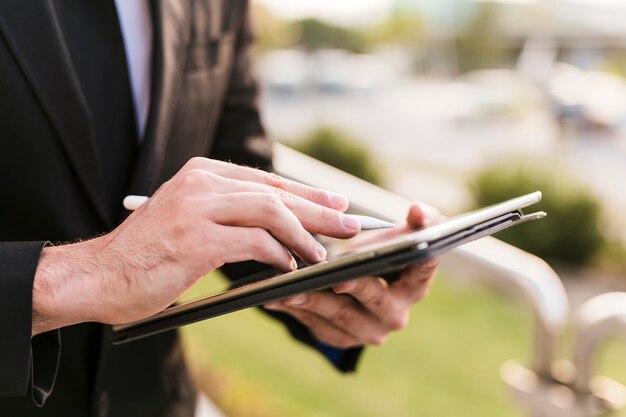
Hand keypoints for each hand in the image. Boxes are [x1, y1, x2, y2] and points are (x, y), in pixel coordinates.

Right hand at [32, 157, 361, 334]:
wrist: (98, 275)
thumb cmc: (147, 254)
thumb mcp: (188, 219)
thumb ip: (227, 213)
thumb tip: (279, 224)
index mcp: (202, 174)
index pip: (267, 180)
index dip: (307, 194)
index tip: (336, 204)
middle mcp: (201, 183)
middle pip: (276, 191)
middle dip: (319, 208)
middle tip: (350, 223)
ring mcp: (198, 208)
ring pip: (271, 211)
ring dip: (304, 233)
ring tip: (324, 251)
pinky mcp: (196, 238)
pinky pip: (254, 242)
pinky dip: (279, 253)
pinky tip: (290, 265)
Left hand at [265, 203, 441, 348]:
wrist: (354, 287)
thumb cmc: (376, 254)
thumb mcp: (394, 238)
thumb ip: (414, 220)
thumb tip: (417, 209)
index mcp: (415, 284)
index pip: (424, 268)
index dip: (421, 255)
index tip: (411, 242)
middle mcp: (395, 313)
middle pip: (375, 296)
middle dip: (354, 285)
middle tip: (336, 278)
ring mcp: (367, 330)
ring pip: (339, 313)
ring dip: (314, 298)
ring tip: (290, 286)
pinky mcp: (339, 338)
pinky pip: (314, 323)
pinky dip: (294, 309)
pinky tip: (274, 296)